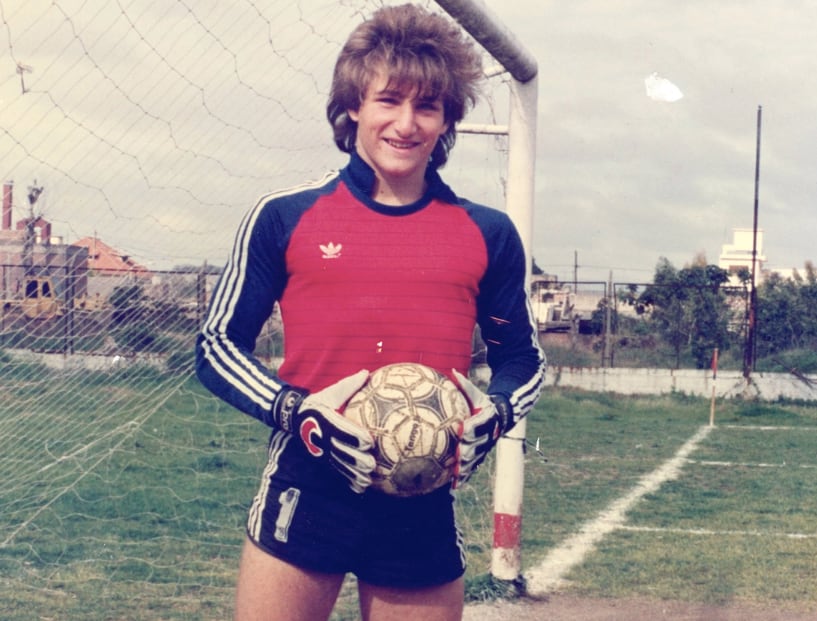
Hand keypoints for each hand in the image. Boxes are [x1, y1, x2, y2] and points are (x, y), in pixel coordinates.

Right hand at [271, 371, 375, 492]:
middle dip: (356, 459)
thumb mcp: (330, 392)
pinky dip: (349, 480)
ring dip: (354, 474)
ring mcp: (323, 451)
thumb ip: (349, 385)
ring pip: (340, 465)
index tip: (369, 440)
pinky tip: (361, 488)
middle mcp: (324, 438)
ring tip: (368, 480)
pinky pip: (337, 471)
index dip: (354, 436)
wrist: (294, 417)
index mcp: (326, 421)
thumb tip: (366, 373)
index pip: (341, 430)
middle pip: (341, 451)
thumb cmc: (317, 402)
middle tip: (372, 464)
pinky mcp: (324, 459)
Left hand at [452, 370, 512, 486]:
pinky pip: (473, 468)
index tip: (460, 429)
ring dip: (466, 467)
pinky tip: (454, 486)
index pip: (478, 424)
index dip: (470, 428)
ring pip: (476, 459)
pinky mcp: (481, 455)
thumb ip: (465, 385)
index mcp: (485, 419)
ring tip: (456, 474)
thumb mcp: (476, 394)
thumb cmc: (484, 403)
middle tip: (457, 455)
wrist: (501, 416)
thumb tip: (452, 371)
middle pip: (477, 444)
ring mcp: (485, 447)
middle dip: (467, 450)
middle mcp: (487, 435)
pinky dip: (465, 477)